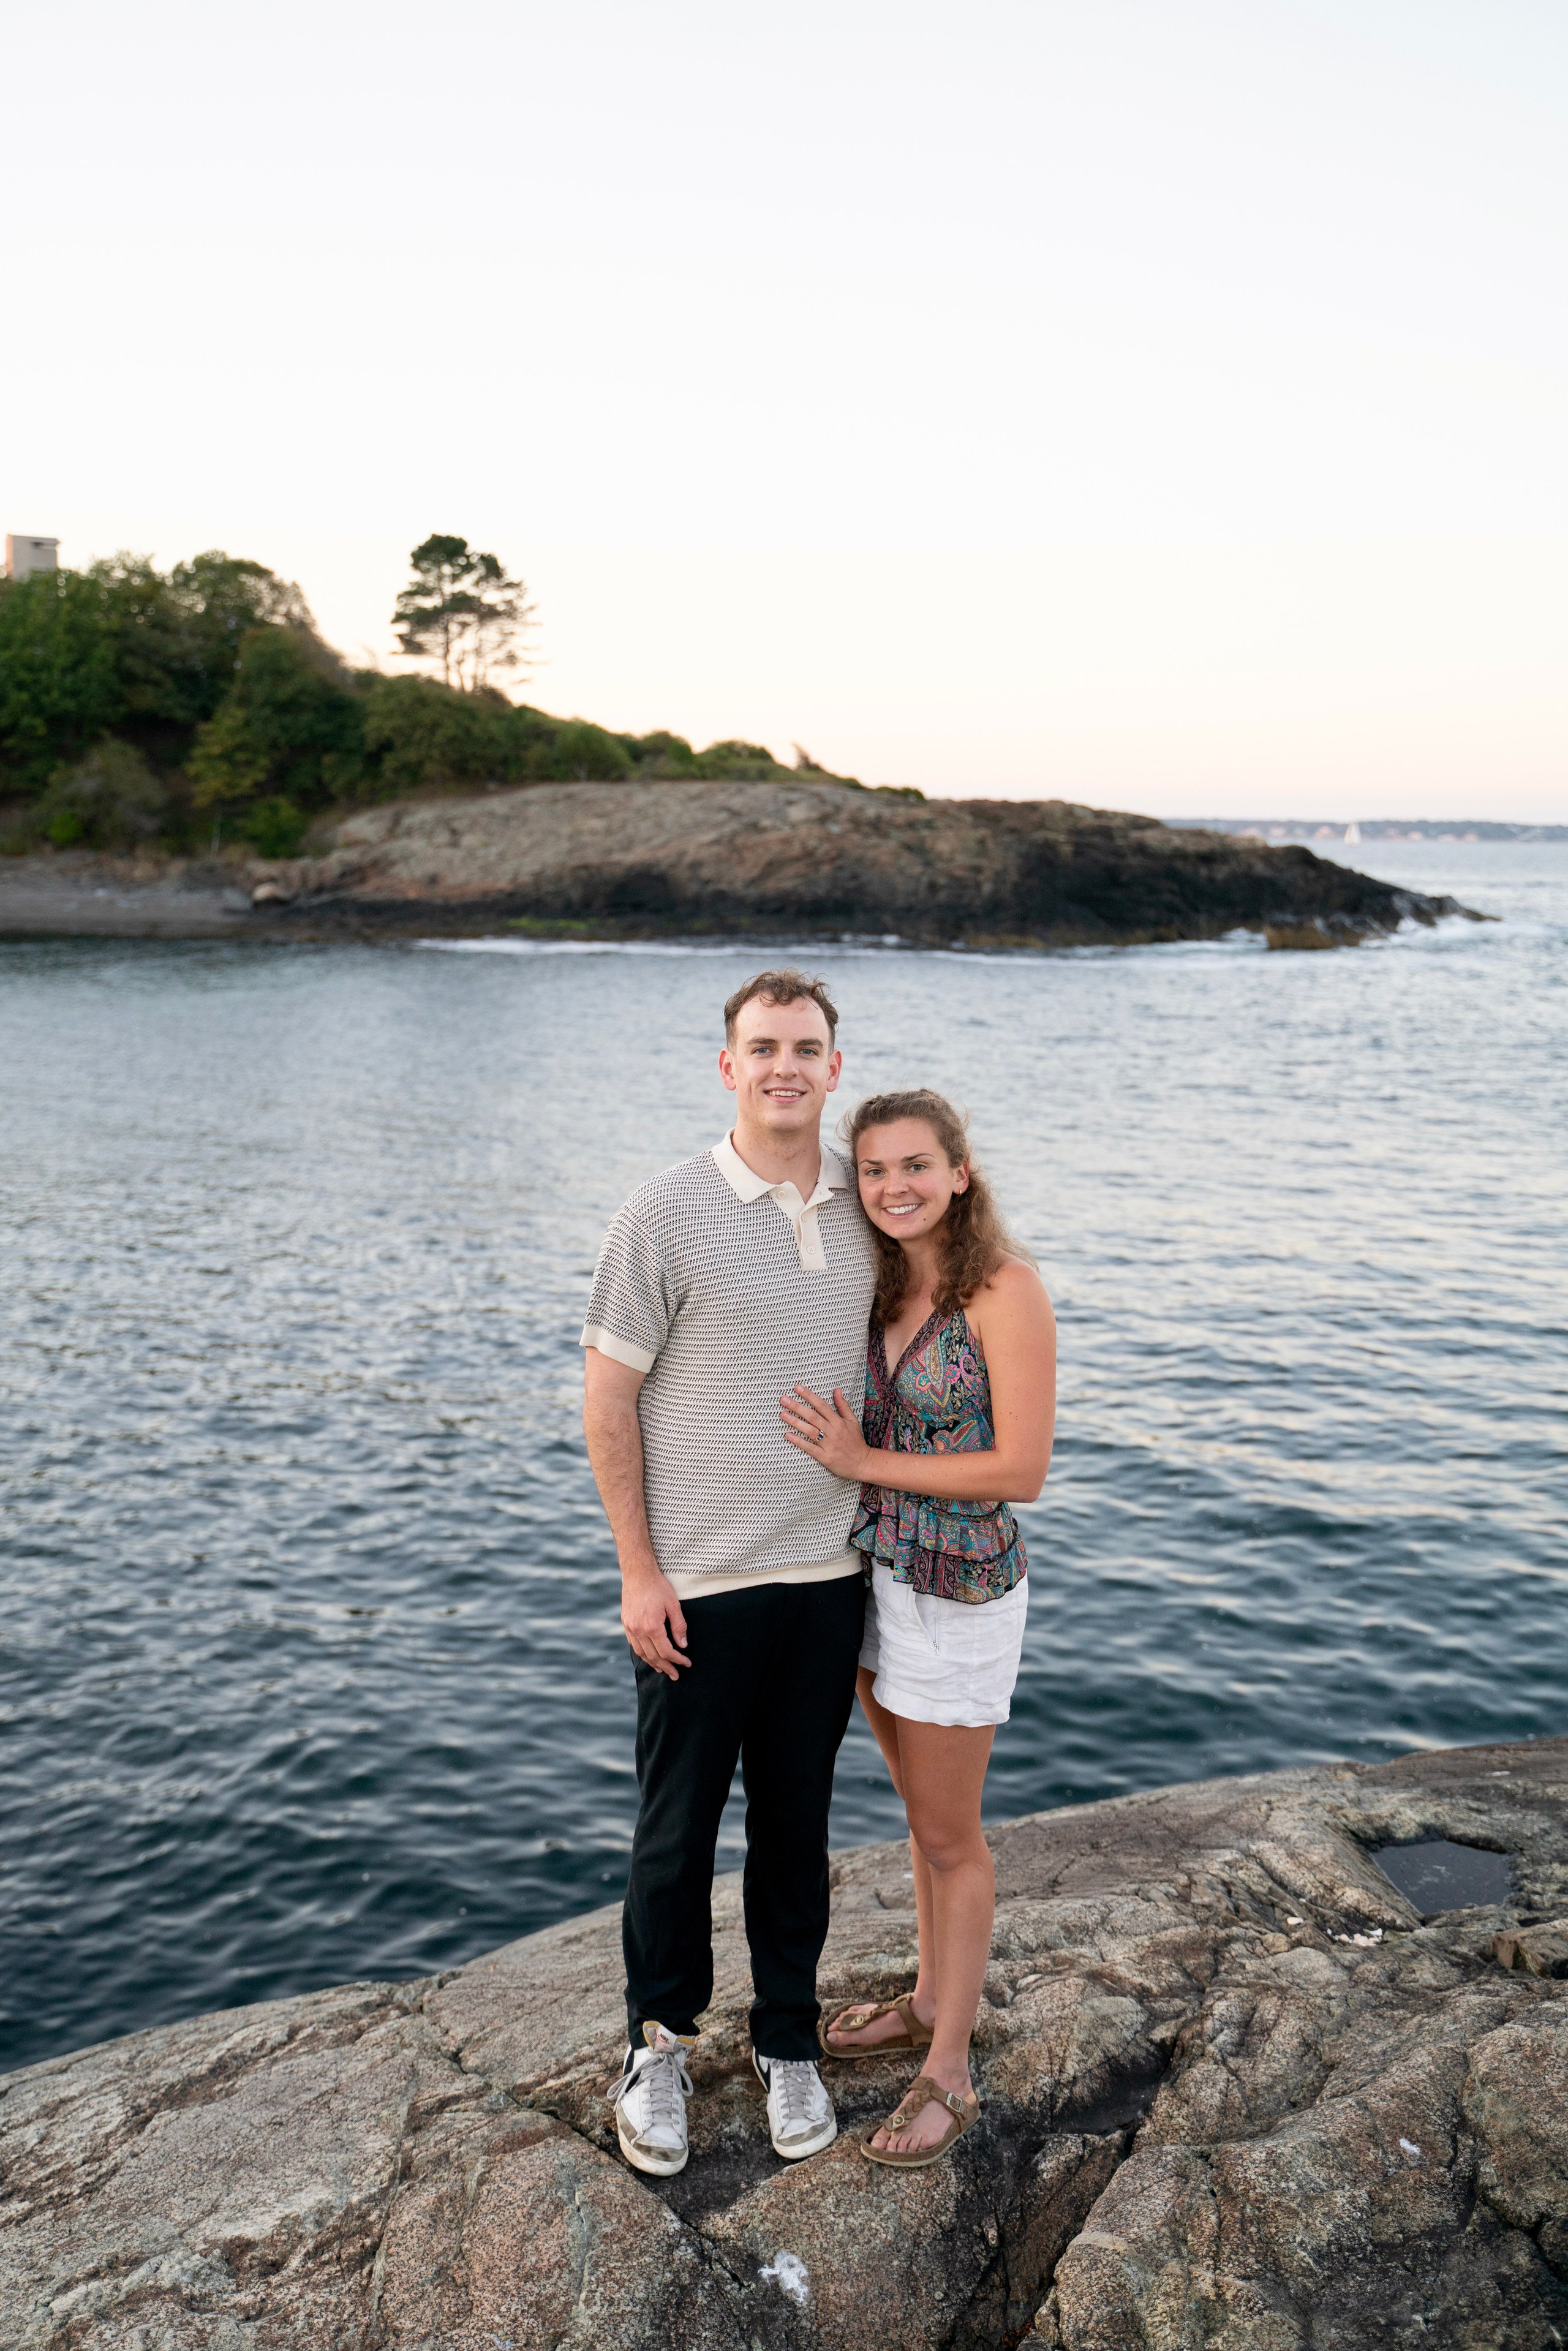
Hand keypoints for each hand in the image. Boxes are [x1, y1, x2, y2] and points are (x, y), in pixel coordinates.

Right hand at [621, 1562, 689, 1678]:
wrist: (637, 1573)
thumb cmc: (658, 1586)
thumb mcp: (673, 1604)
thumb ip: (679, 1626)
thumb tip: (683, 1645)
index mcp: (652, 1626)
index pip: (666, 1651)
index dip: (677, 1659)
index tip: (686, 1664)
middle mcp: (638, 1630)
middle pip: (653, 1656)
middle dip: (666, 1667)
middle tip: (675, 1675)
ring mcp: (630, 1628)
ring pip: (642, 1653)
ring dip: (653, 1663)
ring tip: (662, 1669)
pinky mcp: (626, 1624)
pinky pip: (634, 1644)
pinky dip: (643, 1653)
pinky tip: (649, 1656)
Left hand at [780, 1384, 870, 1479]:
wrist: (862, 1463)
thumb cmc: (856, 1441)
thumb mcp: (852, 1421)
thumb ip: (843, 1405)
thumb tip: (837, 1390)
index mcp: (838, 1421)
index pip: (822, 1405)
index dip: (809, 1396)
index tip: (797, 1388)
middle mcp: (833, 1431)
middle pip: (813, 1416)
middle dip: (797, 1407)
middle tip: (783, 1399)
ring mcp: (828, 1444)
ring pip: (810, 1431)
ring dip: (795, 1422)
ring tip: (783, 1414)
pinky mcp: (825, 1457)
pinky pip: (809, 1448)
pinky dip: (798, 1441)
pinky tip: (788, 1435)